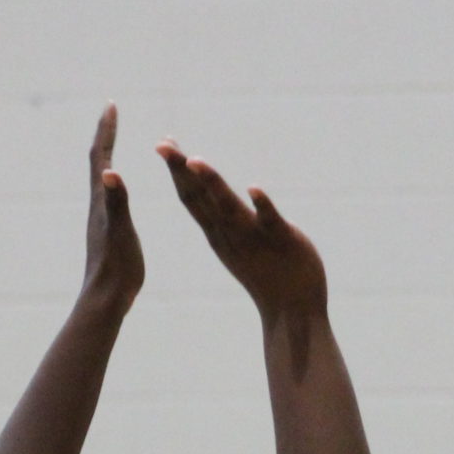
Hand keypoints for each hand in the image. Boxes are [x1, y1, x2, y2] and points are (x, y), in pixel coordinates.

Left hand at [81, 103, 143, 307]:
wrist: (106, 298)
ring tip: (111, 141)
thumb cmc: (116, 266)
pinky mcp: (106, 230)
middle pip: (97, 162)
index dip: (106, 130)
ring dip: (106, 154)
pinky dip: (113, 179)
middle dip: (105, 135)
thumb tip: (110, 172)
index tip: (111, 105)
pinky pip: (108, 194)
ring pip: (101, 177)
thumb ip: (116, 200)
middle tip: (111, 113)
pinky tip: (116, 185)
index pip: (100, 157)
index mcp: (101, 201)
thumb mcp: (120, 230)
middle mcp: (97, 204)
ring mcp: (100, 217)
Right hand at [158, 142, 325, 316]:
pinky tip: (253, 187)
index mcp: (219, 232)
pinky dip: (261, 204)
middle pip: (201, 198)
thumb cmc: (265, 272)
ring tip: (195, 160)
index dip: (177, 171)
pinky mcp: (283, 240)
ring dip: (213, 183)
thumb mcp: (235, 242)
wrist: (292, 309)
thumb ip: (222, 219)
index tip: (163, 144)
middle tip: (161, 144)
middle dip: (181, 169)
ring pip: (229, 207)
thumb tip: (208, 194)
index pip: (192, 198)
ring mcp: (255, 237)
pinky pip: (270, 220)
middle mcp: (230, 234)